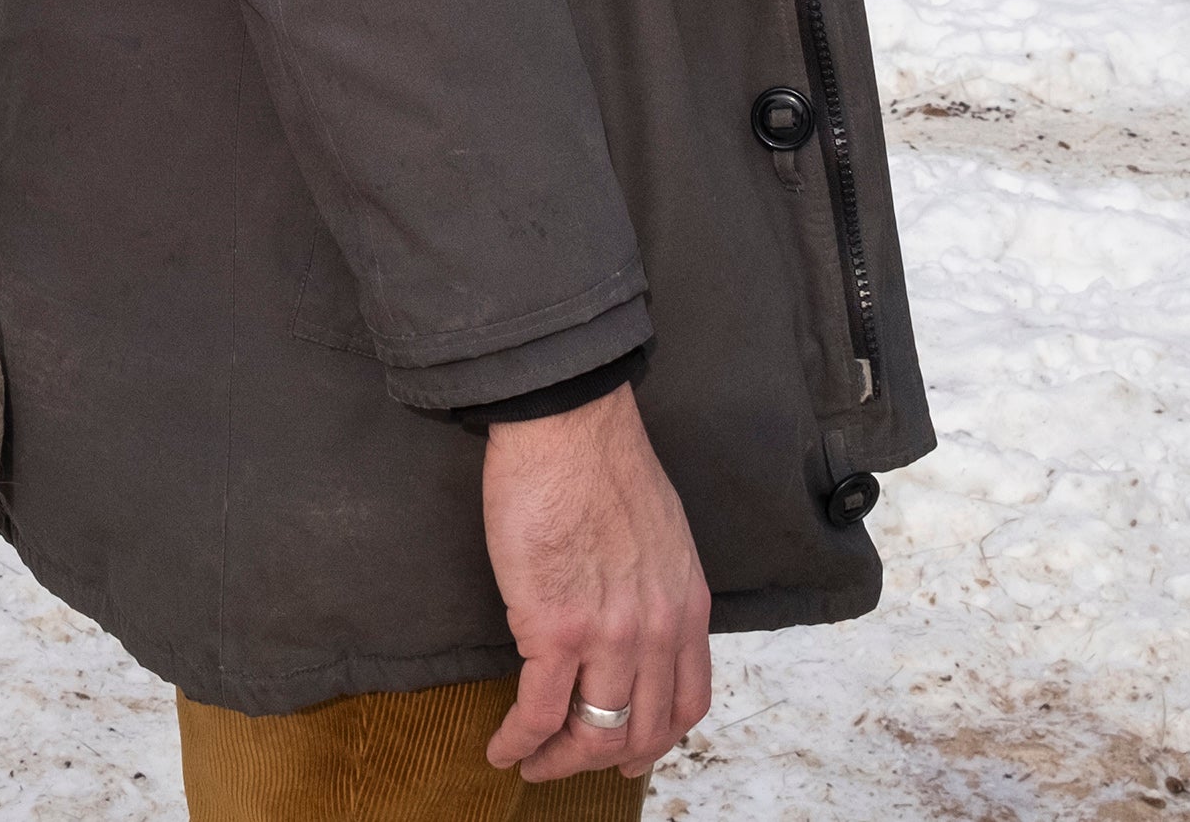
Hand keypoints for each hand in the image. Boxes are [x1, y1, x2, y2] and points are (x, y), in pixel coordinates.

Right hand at [478, 383, 710, 783]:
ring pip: (593, 733)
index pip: (687, 702)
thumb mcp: (662, 533)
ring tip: (531, 762)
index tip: (633, 753)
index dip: (657, 739)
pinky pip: (538, 712)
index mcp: (687, 606)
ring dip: (558, 760)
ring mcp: (609, 637)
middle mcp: (658, 631)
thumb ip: (656, 586)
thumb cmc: (602, 462)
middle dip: (603, 760)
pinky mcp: (554, 629)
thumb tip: (630, 615)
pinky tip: (502, 747)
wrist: (568, 425)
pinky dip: (518, 741)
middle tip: (570, 764)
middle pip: (641, 731)